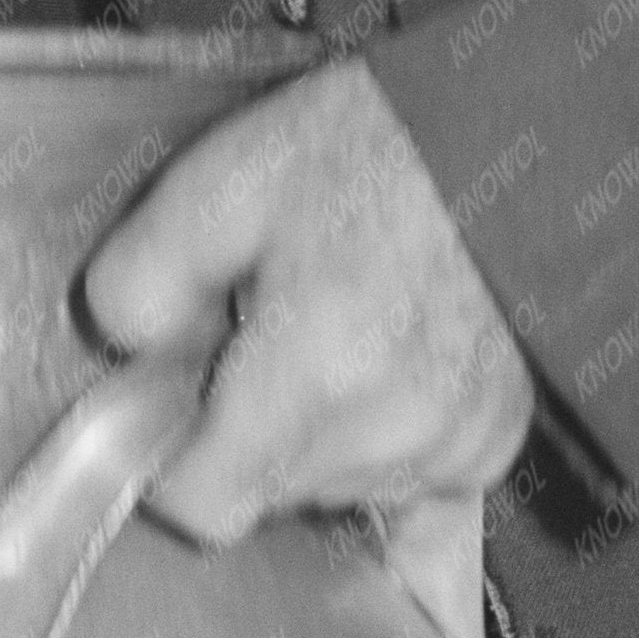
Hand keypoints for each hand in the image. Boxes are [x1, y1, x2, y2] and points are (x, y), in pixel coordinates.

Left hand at [78, 63, 534, 555]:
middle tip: (266, 334)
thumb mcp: (223, 181)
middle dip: (247, 434)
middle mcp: (389, 430)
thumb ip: (141, 278)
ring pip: (337, 492)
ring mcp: (452, 443)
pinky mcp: (496, 439)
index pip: (207, 507)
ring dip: (319, 440)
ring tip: (340, 333)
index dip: (175, 462)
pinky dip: (387, 441)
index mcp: (312, 371)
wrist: (511, 130)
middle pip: (270, 496)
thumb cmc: (374, 148)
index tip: (182, 402)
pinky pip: (410, 482)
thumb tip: (127, 352)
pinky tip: (390, 366)